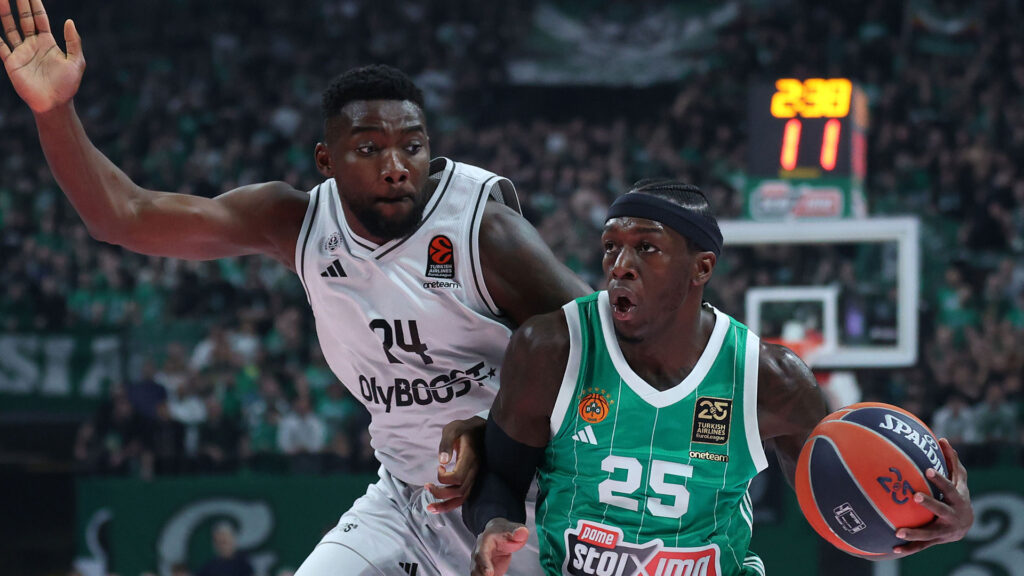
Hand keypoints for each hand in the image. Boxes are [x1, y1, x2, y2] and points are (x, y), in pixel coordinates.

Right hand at [0, 0, 84, 112]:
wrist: (54, 104)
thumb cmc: (67, 85)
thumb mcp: (76, 62)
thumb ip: (73, 42)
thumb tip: (69, 21)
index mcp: (48, 42)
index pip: (39, 18)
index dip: (35, 5)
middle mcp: (33, 44)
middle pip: (24, 19)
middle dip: (19, 5)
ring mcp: (21, 53)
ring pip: (10, 28)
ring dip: (5, 14)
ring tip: (1, 0)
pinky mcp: (12, 63)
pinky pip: (0, 47)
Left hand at [425, 416, 484, 512]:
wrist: (480, 429)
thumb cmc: (463, 429)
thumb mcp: (453, 429)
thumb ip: (446, 443)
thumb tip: (442, 461)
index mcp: (470, 458)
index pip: (458, 477)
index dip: (444, 477)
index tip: (438, 467)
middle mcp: (474, 470)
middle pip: (459, 491)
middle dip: (440, 493)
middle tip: (426, 486)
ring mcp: (474, 476)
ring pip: (462, 498)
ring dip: (446, 505)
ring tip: (430, 508)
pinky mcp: (472, 479)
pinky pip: (464, 496)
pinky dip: (451, 504)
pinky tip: (440, 506)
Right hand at [471, 518, 528, 575]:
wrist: (498, 533)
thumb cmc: (506, 532)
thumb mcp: (514, 529)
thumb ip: (518, 531)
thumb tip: (522, 532)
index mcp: (484, 541)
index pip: (481, 553)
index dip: (484, 563)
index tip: (489, 573)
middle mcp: (478, 553)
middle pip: (475, 567)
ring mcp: (479, 563)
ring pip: (476, 575)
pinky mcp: (483, 571)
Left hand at [893, 438, 973, 554]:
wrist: (964, 526)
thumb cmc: (958, 496)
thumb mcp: (959, 480)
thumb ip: (952, 461)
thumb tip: (942, 438)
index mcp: (957, 500)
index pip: (949, 488)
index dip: (941, 480)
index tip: (928, 470)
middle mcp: (952, 517)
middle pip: (941, 510)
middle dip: (930, 503)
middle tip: (915, 496)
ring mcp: (943, 531)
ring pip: (929, 533)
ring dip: (915, 533)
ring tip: (898, 532)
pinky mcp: (934, 541)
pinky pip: (920, 546)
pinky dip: (908, 548)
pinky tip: (893, 549)